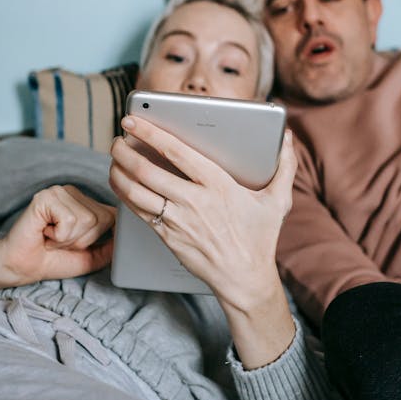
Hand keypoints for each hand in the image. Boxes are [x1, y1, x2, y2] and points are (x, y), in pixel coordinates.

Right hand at [0, 185, 115, 290]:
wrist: (21, 267)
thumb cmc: (52, 260)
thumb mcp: (92, 256)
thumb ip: (112, 246)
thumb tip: (130, 237)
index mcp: (85, 202)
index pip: (113, 217)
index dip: (96, 238)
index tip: (74, 244)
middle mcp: (73, 192)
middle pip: (102, 219)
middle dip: (83, 240)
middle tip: (60, 241)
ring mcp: (58, 192)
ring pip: (87, 220)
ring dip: (69, 239)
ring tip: (52, 238)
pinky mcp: (45, 197)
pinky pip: (70, 220)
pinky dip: (59, 235)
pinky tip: (44, 232)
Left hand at [109, 116, 297, 312]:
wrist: (244, 278)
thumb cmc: (259, 238)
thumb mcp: (278, 201)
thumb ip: (284, 166)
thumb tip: (286, 138)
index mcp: (218, 184)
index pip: (176, 152)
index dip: (149, 133)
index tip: (132, 121)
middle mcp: (194, 201)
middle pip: (147, 170)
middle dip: (125, 151)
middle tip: (116, 140)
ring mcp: (178, 221)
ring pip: (136, 191)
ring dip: (119, 172)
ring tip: (113, 158)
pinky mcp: (168, 237)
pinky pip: (138, 212)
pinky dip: (124, 194)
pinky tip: (119, 183)